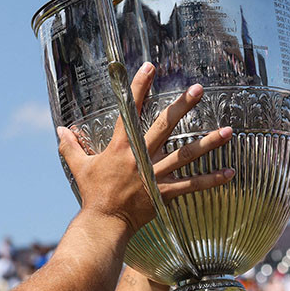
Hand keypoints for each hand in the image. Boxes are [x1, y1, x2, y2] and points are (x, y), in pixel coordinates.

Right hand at [57, 62, 233, 233]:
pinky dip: (211, 180)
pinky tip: (231, 172)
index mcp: (120, 147)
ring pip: (185, 155)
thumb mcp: (79, 167)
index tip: (149, 68)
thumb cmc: (92, 194)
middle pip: (164, 126)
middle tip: (198, 89)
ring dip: (208, 143)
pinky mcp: (164, 193)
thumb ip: (70, 147)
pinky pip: (191, 185)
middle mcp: (140, 157)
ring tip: (229, 130)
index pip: (129, 111)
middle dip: (181, 106)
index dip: (138, 88)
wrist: (103, 223)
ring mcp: (154, 175)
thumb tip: (59, 129)